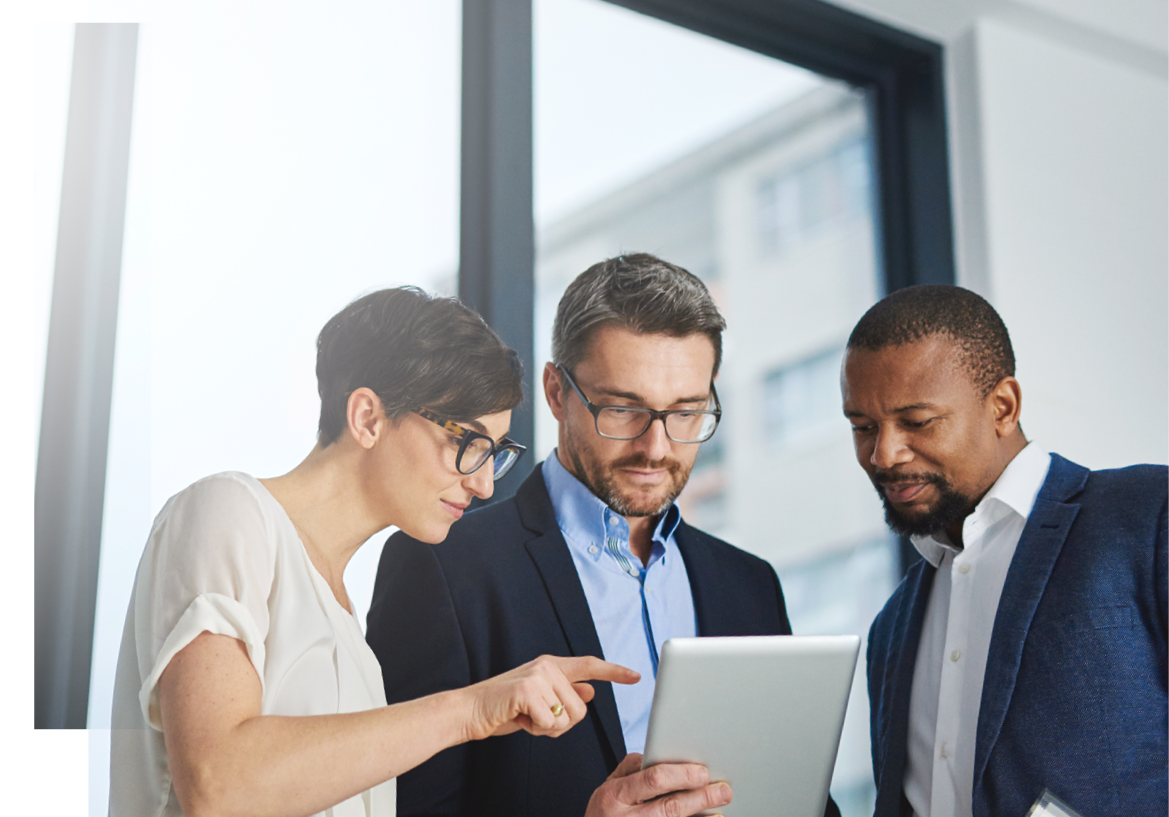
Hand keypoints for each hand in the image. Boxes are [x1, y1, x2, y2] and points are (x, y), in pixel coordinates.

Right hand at [461, 655, 639, 741]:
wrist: (470, 711)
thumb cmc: (504, 708)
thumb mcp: (539, 699)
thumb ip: (564, 693)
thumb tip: (591, 690)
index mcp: (551, 666)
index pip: (589, 666)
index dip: (614, 671)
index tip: (636, 675)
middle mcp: (547, 666)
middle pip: (580, 709)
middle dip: (561, 724)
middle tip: (535, 718)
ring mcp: (537, 676)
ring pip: (567, 718)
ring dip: (547, 728)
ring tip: (526, 717)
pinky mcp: (527, 690)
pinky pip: (549, 723)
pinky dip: (535, 729)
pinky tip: (519, 719)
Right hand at [584, 753, 732, 816]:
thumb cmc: (603, 814)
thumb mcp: (608, 786)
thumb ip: (632, 769)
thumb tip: (660, 756)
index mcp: (615, 795)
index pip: (653, 779)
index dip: (682, 775)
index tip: (703, 772)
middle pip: (671, 807)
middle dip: (701, 797)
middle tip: (722, 790)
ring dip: (701, 816)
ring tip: (719, 808)